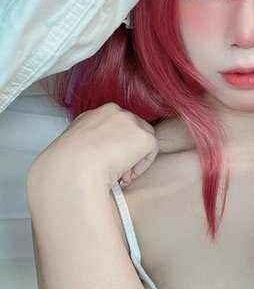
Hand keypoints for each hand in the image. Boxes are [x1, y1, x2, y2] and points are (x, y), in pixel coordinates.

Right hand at [27, 102, 158, 189]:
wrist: (73, 168)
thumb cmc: (67, 165)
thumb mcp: (73, 147)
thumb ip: (88, 145)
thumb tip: (96, 156)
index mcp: (93, 115)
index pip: (114, 126)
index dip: (114, 145)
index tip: (106, 162)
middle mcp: (113, 112)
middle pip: (132, 130)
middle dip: (127, 150)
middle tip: (116, 170)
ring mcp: (129, 122)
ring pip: (143, 139)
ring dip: (135, 158)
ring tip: (119, 175)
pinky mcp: (142, 137)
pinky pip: (151, 150)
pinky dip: (142, 166)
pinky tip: (126, 176)